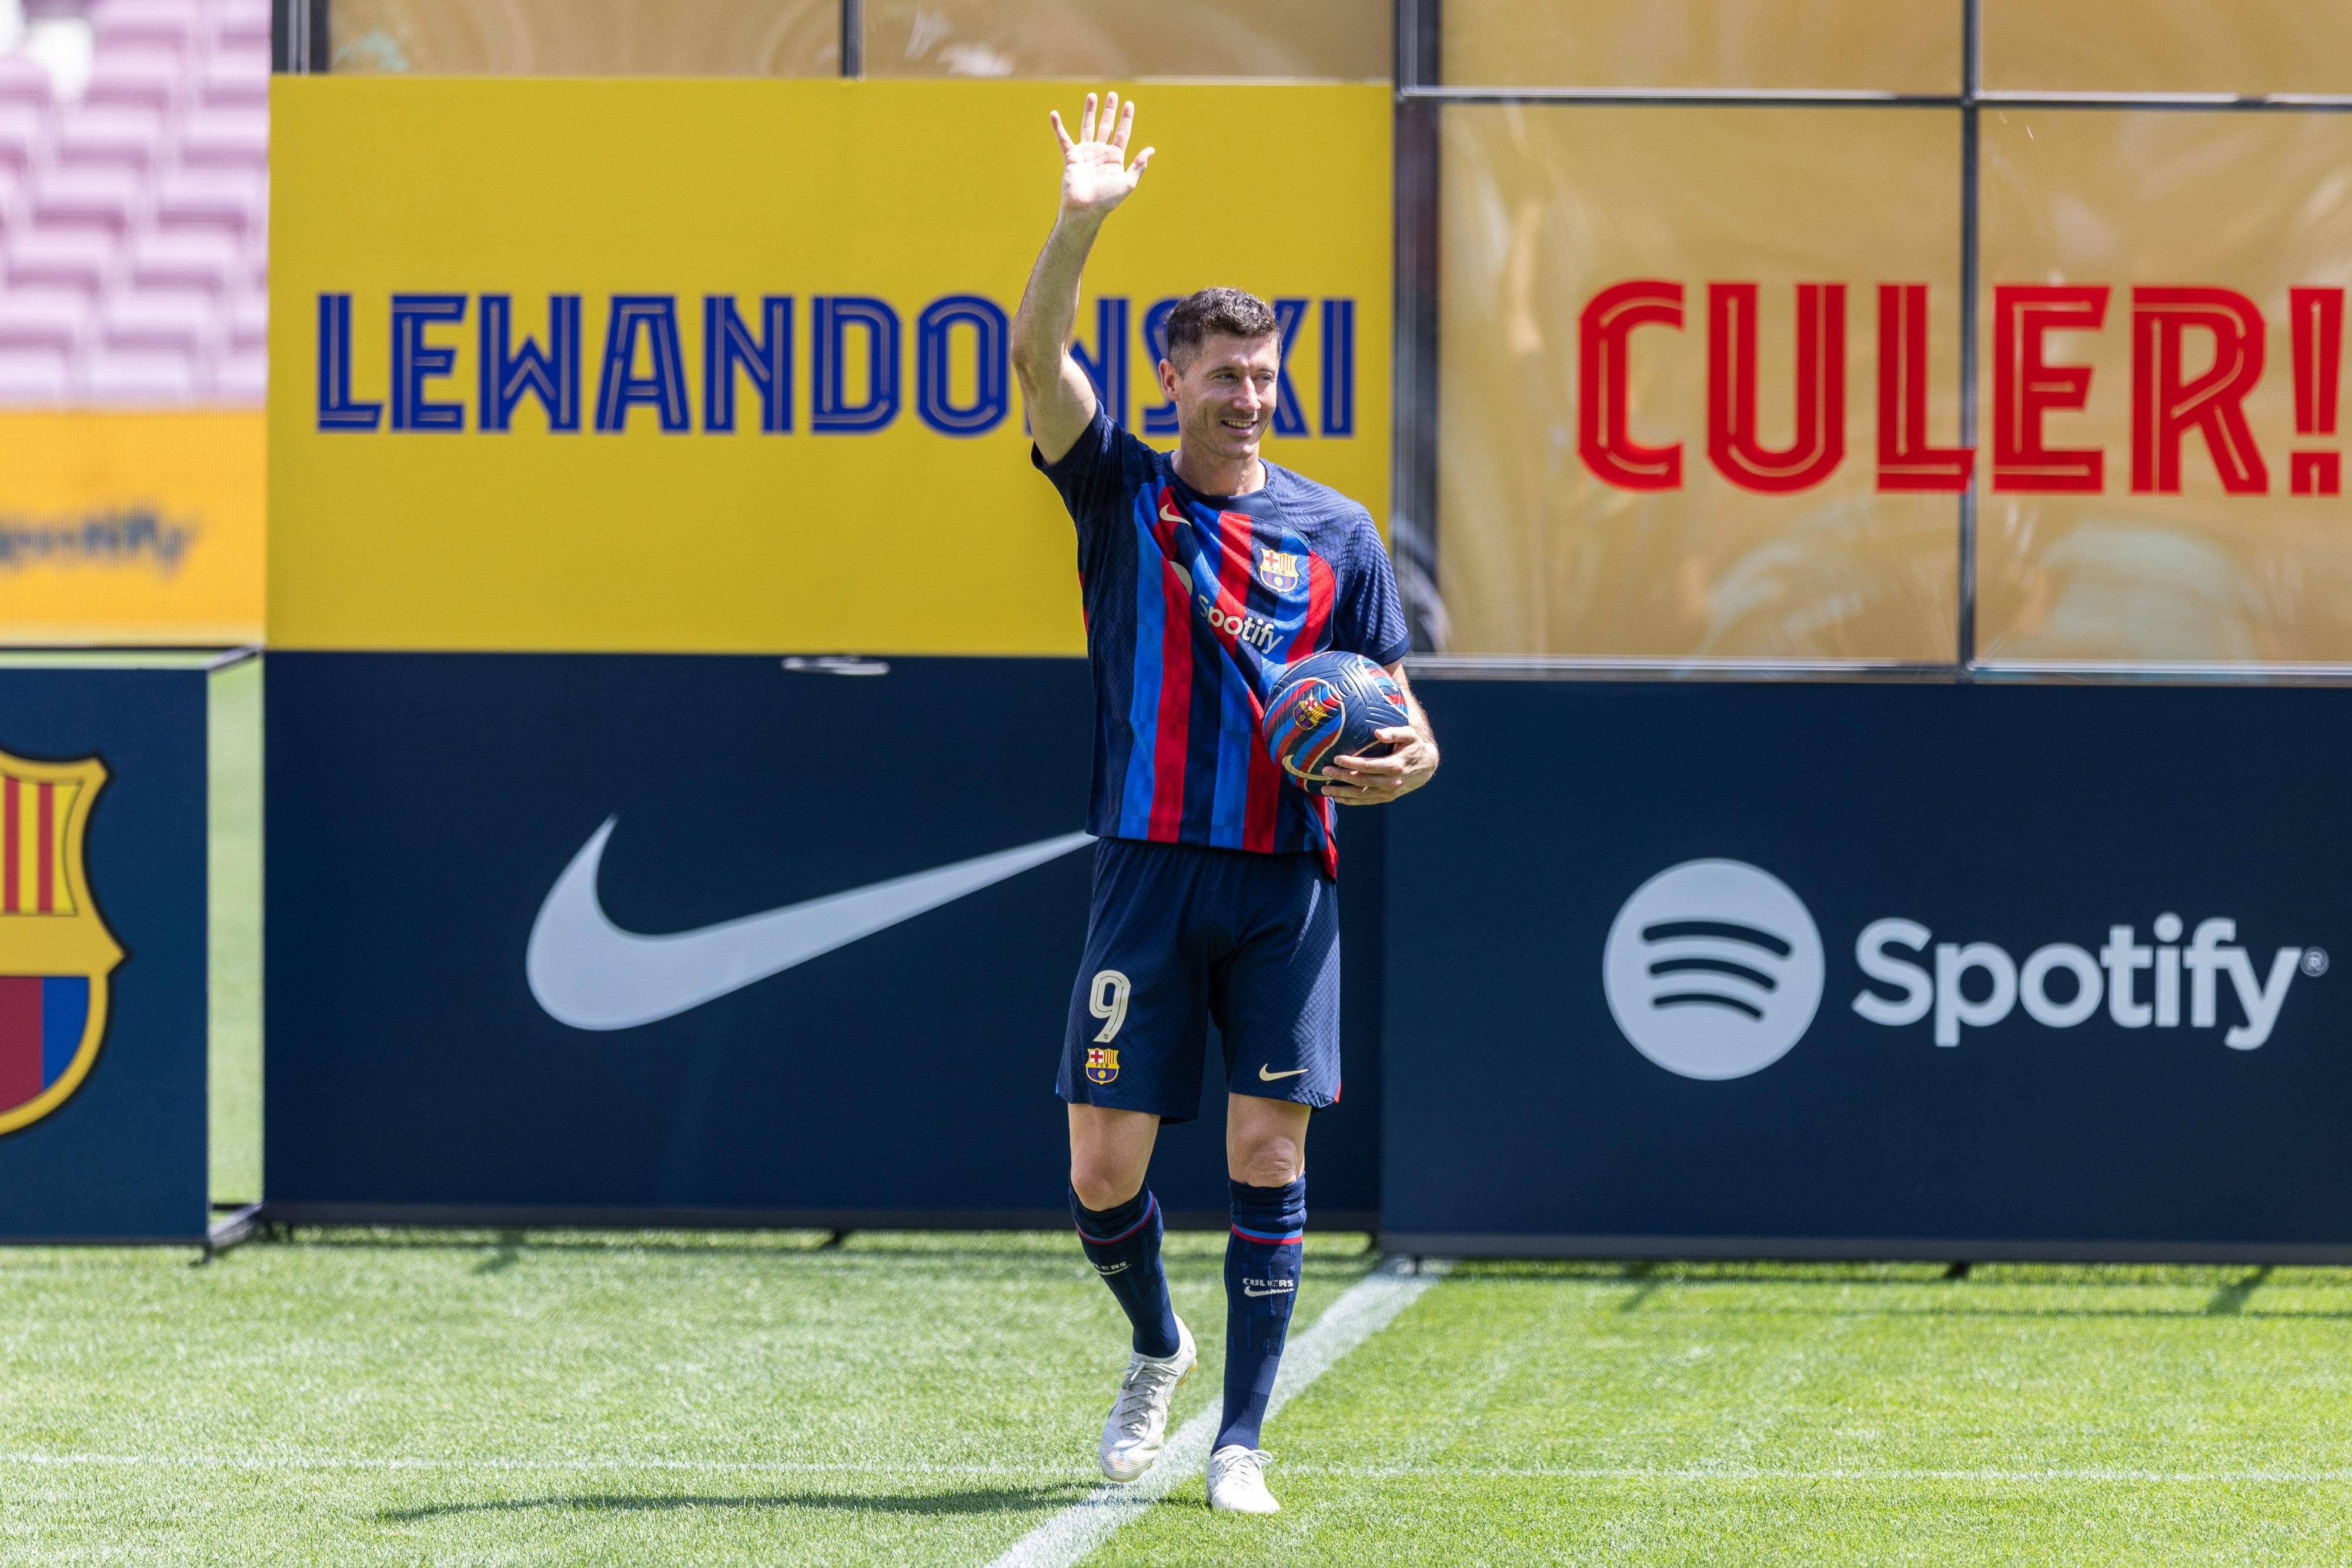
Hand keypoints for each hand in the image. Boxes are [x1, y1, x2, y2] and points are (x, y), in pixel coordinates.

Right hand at [1049, 91, 1153, 223]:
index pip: (1122, 133)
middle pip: (1106, 126)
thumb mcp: (1128, 183)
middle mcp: (1101, 152)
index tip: (1129, 104)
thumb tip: (1151, 150)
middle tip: (1112, 95)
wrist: (1085, 209)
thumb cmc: (1107, 199)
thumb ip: (1139, 165)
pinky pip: (1063, 138)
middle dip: (1110, 110)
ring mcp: (1086, 153)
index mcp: (1115, 157)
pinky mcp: (1071, 156)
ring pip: (1088, 127)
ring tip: (1092, 96)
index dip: (1126, 118)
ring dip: (1090, 111)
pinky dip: (1058, 126)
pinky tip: (1054, 114)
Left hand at [1321, 725, 1438, 805]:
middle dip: (1340, 777)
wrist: (1428, 766)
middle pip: (1361, 781)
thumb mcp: (1409, 735)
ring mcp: (1389, 792)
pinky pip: (1367, 801)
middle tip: (1324, 771)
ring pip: (1361, 795)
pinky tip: (1338, 799)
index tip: (1336, 758)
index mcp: (1395, 766)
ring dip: (1342, 793)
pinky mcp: (1387, 797)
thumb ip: (1394, 732)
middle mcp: (1391, 782)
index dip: (1350, 763)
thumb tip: (1377, 733)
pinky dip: (1351, 801)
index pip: (1368, 766)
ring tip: (1324, 790)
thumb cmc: (1415, 746)